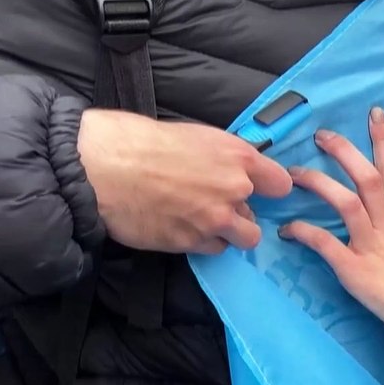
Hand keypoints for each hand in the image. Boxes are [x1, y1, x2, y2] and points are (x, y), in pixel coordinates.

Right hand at [78, 109, 291, 254]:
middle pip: (258, 214)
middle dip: (241, 211)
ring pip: (244, 237)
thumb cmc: (143, 141)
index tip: (261, 190)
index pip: (281, 184)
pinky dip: (203, 242)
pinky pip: (213, 249)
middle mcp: (234, 190)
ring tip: (203, 220)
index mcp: (238, 158)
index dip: (270, 188)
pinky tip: (184, 227)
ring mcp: (213, 220)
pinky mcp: (190, 243)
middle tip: (215, 203)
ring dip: (229, 232)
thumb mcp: (198, 136)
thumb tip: (241, 171)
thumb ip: (227, 157)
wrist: (102, 166)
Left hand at [280, 108, 383, 370]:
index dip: (382, 141)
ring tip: (294, 173)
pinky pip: (326, 244)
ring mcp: (371, 246)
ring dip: (319, 183)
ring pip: (345, 203)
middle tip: (321, 135)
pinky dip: (305, 232)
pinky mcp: (354, 269)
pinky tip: (288, 229)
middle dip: (344, 152)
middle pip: (367, 178)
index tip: (374, 115)